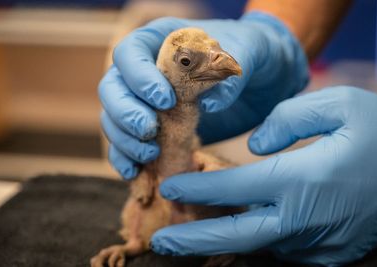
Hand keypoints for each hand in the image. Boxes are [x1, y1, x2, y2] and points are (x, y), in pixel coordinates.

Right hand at [99, 12, 308, 178]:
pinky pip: (126, 144)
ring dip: (124, 140)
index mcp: (163, 41)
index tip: (166, 100)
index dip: (139, 77)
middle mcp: (147, 70)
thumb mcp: (250, 51)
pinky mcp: (156, 129)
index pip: (131, 52)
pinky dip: (125, 158)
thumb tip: (210, 102)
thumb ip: (230, 70)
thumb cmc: (253, 55)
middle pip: (112, 88)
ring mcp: (147, 102)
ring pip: (113, 118)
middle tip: (149, 130)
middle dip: (125, 113)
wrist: (264, 79)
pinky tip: (135, 172)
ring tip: (150, 153)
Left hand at [151, 87, 376, 265]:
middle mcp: (305, 220)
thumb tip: (255, 147)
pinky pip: (282, 245)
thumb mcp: (339, 106)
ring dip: (224, 234)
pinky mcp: (328, 254)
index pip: (235, 189)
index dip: (198, 190)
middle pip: (236, 238)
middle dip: (193, 241)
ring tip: (196, 224)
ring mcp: (318, 244)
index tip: (170, 187)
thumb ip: (288, 119)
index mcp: (304, 180)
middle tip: (161, 241)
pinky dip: (258, 234)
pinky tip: (245, 221)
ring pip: (258, 242)